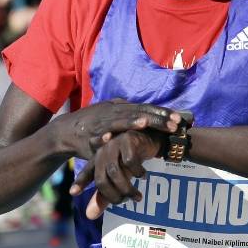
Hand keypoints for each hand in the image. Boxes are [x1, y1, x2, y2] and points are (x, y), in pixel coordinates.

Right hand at [58, 99, 180, 160]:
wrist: (66, 131)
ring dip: (130, 122)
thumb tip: (152, 113)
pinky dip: (101, 137)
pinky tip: (108, 138)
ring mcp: (100, 124)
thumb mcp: (114, 113)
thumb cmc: (95, 122)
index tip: (181, 119)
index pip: (146, 109)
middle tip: (174, 125)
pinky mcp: (88, 137)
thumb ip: (131, 112)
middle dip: (156, 119)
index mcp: (122, 108)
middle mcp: (112, 113)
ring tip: (144, 123)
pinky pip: (95, 137)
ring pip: (118, 122)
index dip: (163, 113)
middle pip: (138, 114)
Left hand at [72, 130, 163, 219]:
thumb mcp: (118, 179)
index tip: (73, 193)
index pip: (87, 173)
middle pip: (102, 179)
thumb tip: (89, 216)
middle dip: (113, 195)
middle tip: (125, 202)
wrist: (150, 138)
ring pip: (115, 172)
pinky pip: (130, 161)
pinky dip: (138, 171)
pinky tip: (144, 176)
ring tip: (137, 197)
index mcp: (98, 161)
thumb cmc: (131, 159)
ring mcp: (115, 146)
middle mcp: (104, 153)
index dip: (80, 182)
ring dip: (127, 188)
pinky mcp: (128, 140)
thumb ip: (104, 197)